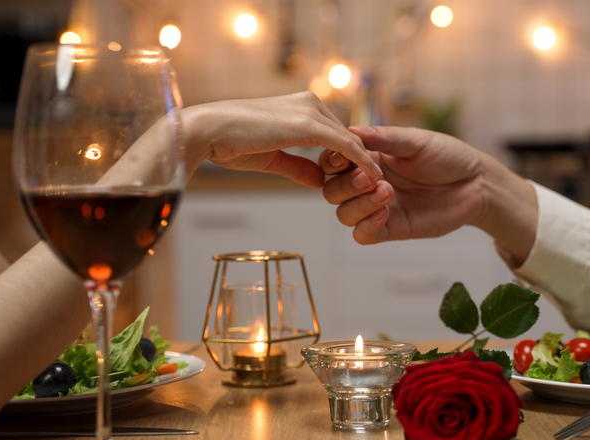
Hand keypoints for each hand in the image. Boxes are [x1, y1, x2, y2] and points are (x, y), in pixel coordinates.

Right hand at [183, 92, 381, 187]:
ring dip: (364, 163)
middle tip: (376, 185)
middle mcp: (310, 103)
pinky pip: (344, 145)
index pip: (334, 133)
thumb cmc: (232, 143)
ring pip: (349, 140)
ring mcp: (311, 112)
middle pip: (346, 136)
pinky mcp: (309, 125)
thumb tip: (319, 181)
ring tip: (379, 185)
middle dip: (359, 161)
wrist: (210, 131)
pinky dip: (360, 161)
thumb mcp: (273, 157)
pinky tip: (372, 175)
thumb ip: (299, 166)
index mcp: (301, 107)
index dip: (347, 157)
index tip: (358, 178)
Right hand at [320, 126, 486, 243]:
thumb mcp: (416, 141)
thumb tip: (351, 130)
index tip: (343, 158)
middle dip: (345, 185)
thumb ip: (384, 139)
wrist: (476, 183)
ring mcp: (377, 208)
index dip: (331, 161)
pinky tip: (384, 213)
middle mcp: (368, 184)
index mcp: (369, 158)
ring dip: (358, 204)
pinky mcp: (391, 228)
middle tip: (370, 178)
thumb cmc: (447, 156)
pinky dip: (366, 225)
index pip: (333, 162)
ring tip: (386, 192)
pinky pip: (362, 235)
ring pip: (344, 214)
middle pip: (332, 191)